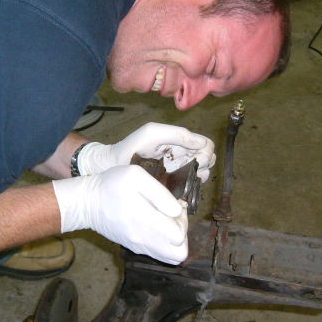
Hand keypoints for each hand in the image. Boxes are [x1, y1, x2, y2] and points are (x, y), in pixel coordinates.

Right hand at [52, 165, 187, 263]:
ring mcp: (139, 246)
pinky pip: (160, 255)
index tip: (175, 206)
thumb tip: (177, 211)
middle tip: (172, 216)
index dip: (182, 220)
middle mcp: (143, 239)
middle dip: (182, 233)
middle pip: (179, 253)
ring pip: (171, 257)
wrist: (87, 202)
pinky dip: (165, 243)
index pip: (178, 236)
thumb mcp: (135, 176)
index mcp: (144, 220)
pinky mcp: (135, 248)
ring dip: (174, 240)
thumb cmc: (111, 185)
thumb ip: (160, 193)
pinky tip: (156, 226)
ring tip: (165, 222)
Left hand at [77, 122, 214, 181]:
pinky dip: (190, 187)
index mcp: (180, 141)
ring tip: (183, 177)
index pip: (206, 145)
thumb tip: (201, 143)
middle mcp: (182, 156)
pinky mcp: (172, 186)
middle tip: (190, 169)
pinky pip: (190, 187)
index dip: (205, 151)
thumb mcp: (153, 133)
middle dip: (204, 164)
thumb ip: (177, 134)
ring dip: (198, 176)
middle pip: (208, 160)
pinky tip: (179, 187)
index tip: (196, 158)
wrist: (113, 166)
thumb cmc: (132, 147)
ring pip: (202, 174)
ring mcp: (178, 171)